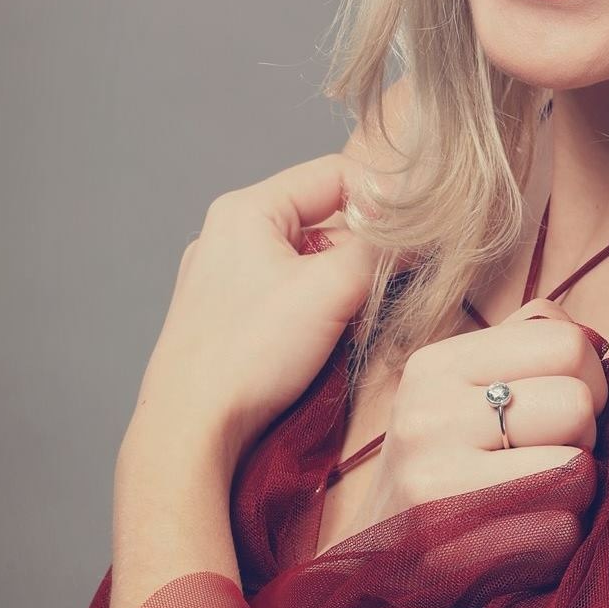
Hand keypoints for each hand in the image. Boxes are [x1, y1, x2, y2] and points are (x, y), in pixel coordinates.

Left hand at [128, 152, 412, 463]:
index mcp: (247, 209)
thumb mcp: (333, 288)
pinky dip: (315, 303)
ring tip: (351, 315)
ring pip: (306, 256)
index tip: (411, 236)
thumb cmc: (250, 354)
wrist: (189, 434)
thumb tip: (419, 231)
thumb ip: (382, 249)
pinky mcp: (222, 315)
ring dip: (340, 279)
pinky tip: (322, 336)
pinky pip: (285, 288)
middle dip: (360, 247)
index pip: (335, 174)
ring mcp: (222, 276)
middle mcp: (228, 232)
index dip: (380, 200)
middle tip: (384, 281)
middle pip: (322, 216)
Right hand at [349, 297, 608, 533]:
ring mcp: (434, 482)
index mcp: (436, 365)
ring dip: (575, 489)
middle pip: (577, 402)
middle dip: (582, 435)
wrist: (376, 565)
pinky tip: (520, 535)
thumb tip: (594, 340)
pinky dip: (558, 539)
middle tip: (548, 454)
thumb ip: (527, 343)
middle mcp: (427, 414)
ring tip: (534, 493)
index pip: (567, 343)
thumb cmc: (444, 463)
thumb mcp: (464, 386)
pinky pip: (562, 531)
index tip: (560, 408)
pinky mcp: (450, 550)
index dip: (586, 379)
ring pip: (579, 468)